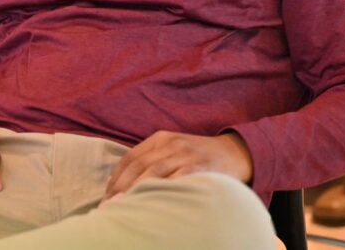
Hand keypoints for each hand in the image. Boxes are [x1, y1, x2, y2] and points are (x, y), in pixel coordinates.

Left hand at [104, 131, 252, 199]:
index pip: (130, 157)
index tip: (107, 195)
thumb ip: (154, 160)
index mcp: (160, 138)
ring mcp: (184, 154)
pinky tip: (151, 203)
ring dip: (135, 190)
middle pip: (137, 165)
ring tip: (124, 207)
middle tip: (110, 205)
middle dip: (121, 186)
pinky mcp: (198, 167)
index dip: (116, 177)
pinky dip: (160, 191)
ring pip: (152, 173)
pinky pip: (175, 180)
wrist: (236, 152)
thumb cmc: (200, 157)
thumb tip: (127, 185)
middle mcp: (170, 144)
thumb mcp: (175, 150)